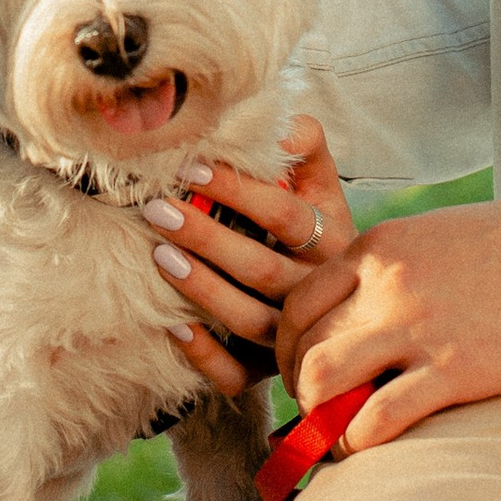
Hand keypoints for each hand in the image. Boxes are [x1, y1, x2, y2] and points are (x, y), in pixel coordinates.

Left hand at [138, 115, 355, 397]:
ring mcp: (294, 336)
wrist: (342, 301)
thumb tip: (282, 126)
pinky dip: (204, 355)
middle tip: (157, 208)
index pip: (285, 215)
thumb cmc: (314, 226)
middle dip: (205, 237)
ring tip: (159, 255)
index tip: (193, 168)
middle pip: (261, 268)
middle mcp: (316, 292)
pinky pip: (237, 374)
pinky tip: (172, 327)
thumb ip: (304, 146)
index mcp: (333, 240)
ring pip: (249, 321)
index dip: (238, 190)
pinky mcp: (270, 371)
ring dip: (201, 289)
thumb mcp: (320, 185)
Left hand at [275, 196, 500, 451]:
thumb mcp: (433, 235)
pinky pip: (377, 418)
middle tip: (314, 410)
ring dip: (318, 417)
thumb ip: (389, 268)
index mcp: (378, 248)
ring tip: (333, 436)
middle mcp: (384, 286)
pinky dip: (357, 442)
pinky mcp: (451, 371)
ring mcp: (415, 329)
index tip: (298, 367)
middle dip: (297, 386)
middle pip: (302, 344)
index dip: (286, 344)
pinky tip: (363, 450)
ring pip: (323, 381)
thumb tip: (360, 312)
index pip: (298, 300)